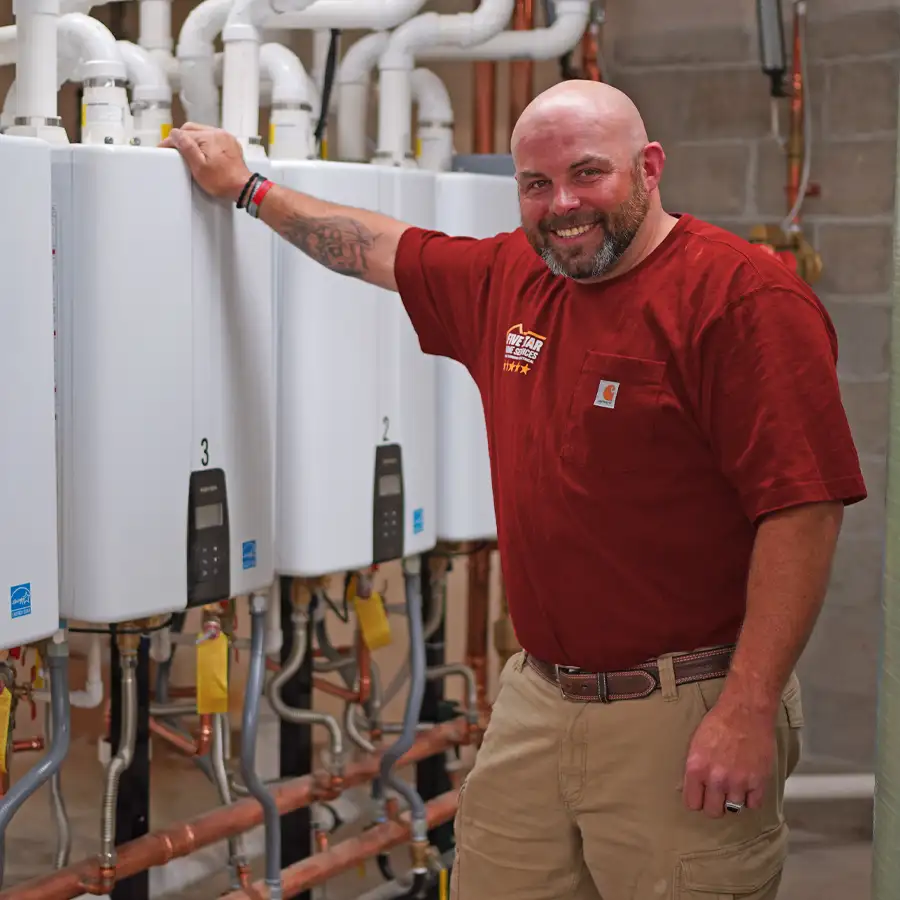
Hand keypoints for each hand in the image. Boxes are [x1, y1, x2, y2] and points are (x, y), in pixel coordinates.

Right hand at [159, 123, 251, 202]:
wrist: (243, 187)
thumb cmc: (222, 181)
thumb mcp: (199, 167)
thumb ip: (186, 148)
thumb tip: (175, 133)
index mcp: (209, 137)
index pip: (183, 133)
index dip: (171, 141)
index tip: (163, 147)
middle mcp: (218, 133)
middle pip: (193, 129)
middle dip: (182, 138)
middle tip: (175, 149)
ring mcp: (226, 138)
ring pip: (203, 132)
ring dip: (194, 140)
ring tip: (188, 152)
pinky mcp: (231, 144)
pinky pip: (214, 138)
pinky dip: (206, 143)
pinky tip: (204, 153)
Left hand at [682, 702, 775, 817]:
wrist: (745, 712)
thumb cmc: (719, 723)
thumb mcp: (696, 744)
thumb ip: (695, 769)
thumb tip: (694, 787)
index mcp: (696, 769)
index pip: (692, 803)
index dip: (697, 801)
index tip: (701, 797)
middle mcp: (716, 779)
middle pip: (713, 811)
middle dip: (715, 805)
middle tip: (718, 795)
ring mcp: (738, 782)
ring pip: (733, 809)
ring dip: (733, 799)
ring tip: (735, 786)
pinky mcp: (758, 782)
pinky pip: (753, 804)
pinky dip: (751, 798)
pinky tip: (748, 786)